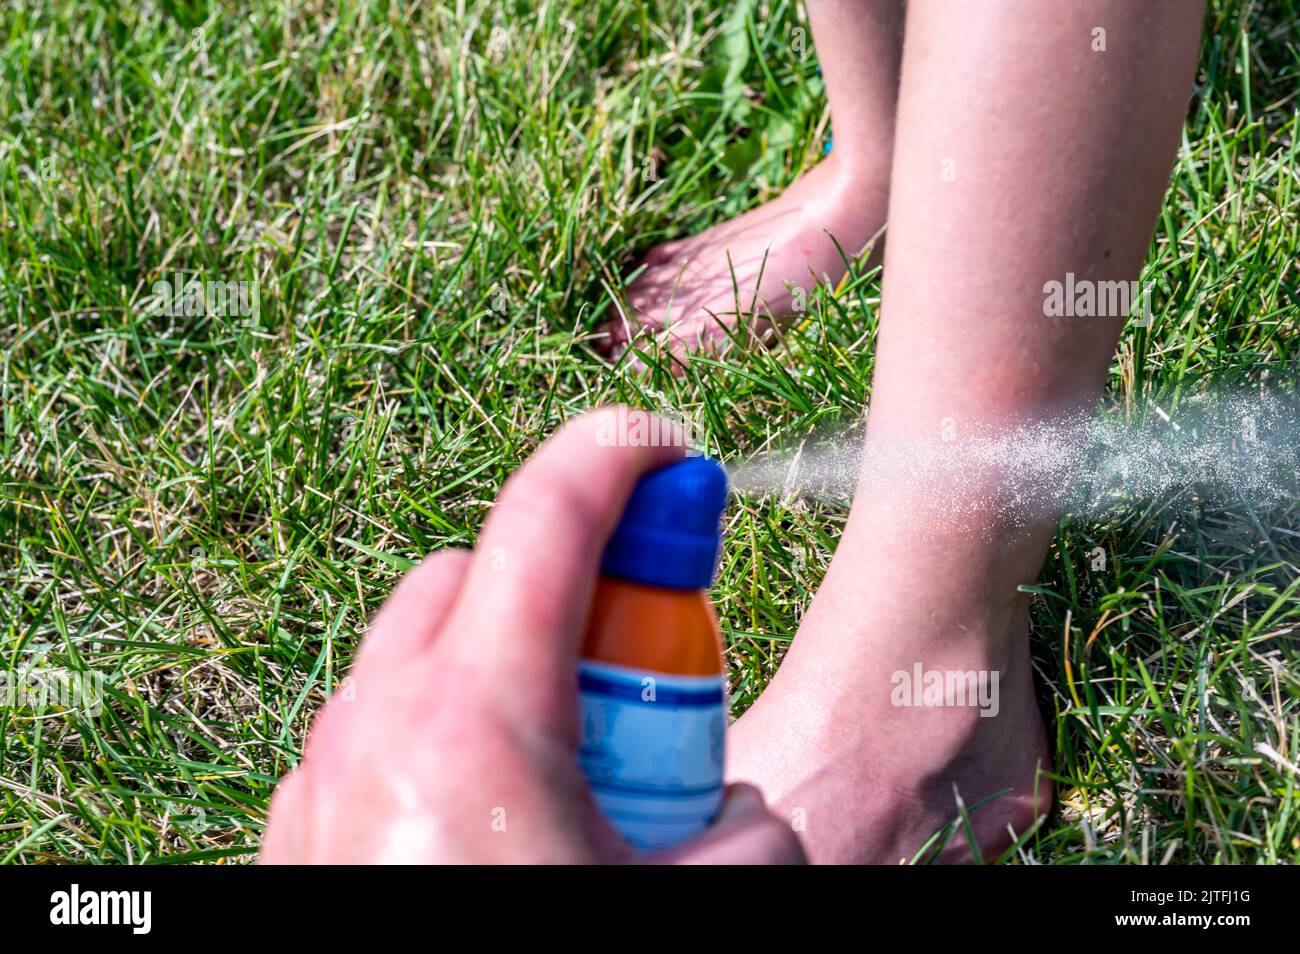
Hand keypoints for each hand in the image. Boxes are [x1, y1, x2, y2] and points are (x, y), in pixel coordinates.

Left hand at [260, 409, 804, 863]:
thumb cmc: (554, 943)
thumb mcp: (698, 892)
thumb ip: (749, 829)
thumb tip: (742, 810)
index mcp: (473, 713)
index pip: (548, 515)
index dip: (620, 456)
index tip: (668, 444)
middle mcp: (378, 722)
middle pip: (475, 572)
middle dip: (562, 579)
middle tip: (633, 653)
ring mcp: (325, 775)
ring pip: (420, 651)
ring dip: (502, 659)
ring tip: (568, 758)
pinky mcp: (302, 829)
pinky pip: (381, 730)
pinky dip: (445, 731)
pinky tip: (494, 817)